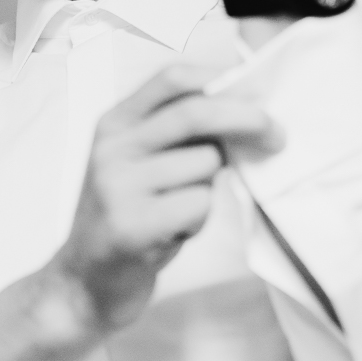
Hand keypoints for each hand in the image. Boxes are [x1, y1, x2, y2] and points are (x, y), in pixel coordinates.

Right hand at [47, 64, 279, 333]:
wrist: (84, 282)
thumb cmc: (128, 217)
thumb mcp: (140, 163)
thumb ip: (178, 134)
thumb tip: (246, 111)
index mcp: (115, 123)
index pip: (172, 78)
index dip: (219, 78)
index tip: (253, 90)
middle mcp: (112, 147)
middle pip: (196, 112)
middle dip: (248, 119)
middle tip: (277, 135)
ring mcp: (117, 186)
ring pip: (206, 163)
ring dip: (211, 188)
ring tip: (182, 210)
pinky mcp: (131, 226)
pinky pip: (199, 205)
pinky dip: (200, 220)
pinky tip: (174, 234)